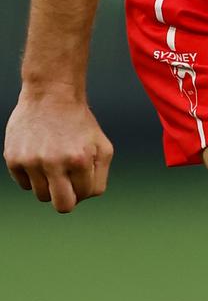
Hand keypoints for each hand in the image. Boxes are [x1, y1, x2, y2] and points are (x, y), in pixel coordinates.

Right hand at [4, 90, 113, 212]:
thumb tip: (84, 197)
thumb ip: (99, 175)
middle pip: (63, 206)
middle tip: (67, 182)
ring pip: (42, 195)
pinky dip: (33, 175)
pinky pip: (24, 184)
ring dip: (49, 184)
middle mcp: (54, 162)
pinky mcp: (14, 159)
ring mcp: (31, 162)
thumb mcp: (101, 145)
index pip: (86, 194)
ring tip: (53, 161)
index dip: (85, 186)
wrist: (51, 93)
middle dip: (67, 198)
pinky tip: (38, 154)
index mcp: (80, 159)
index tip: (83, 172)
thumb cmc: (79, 121)